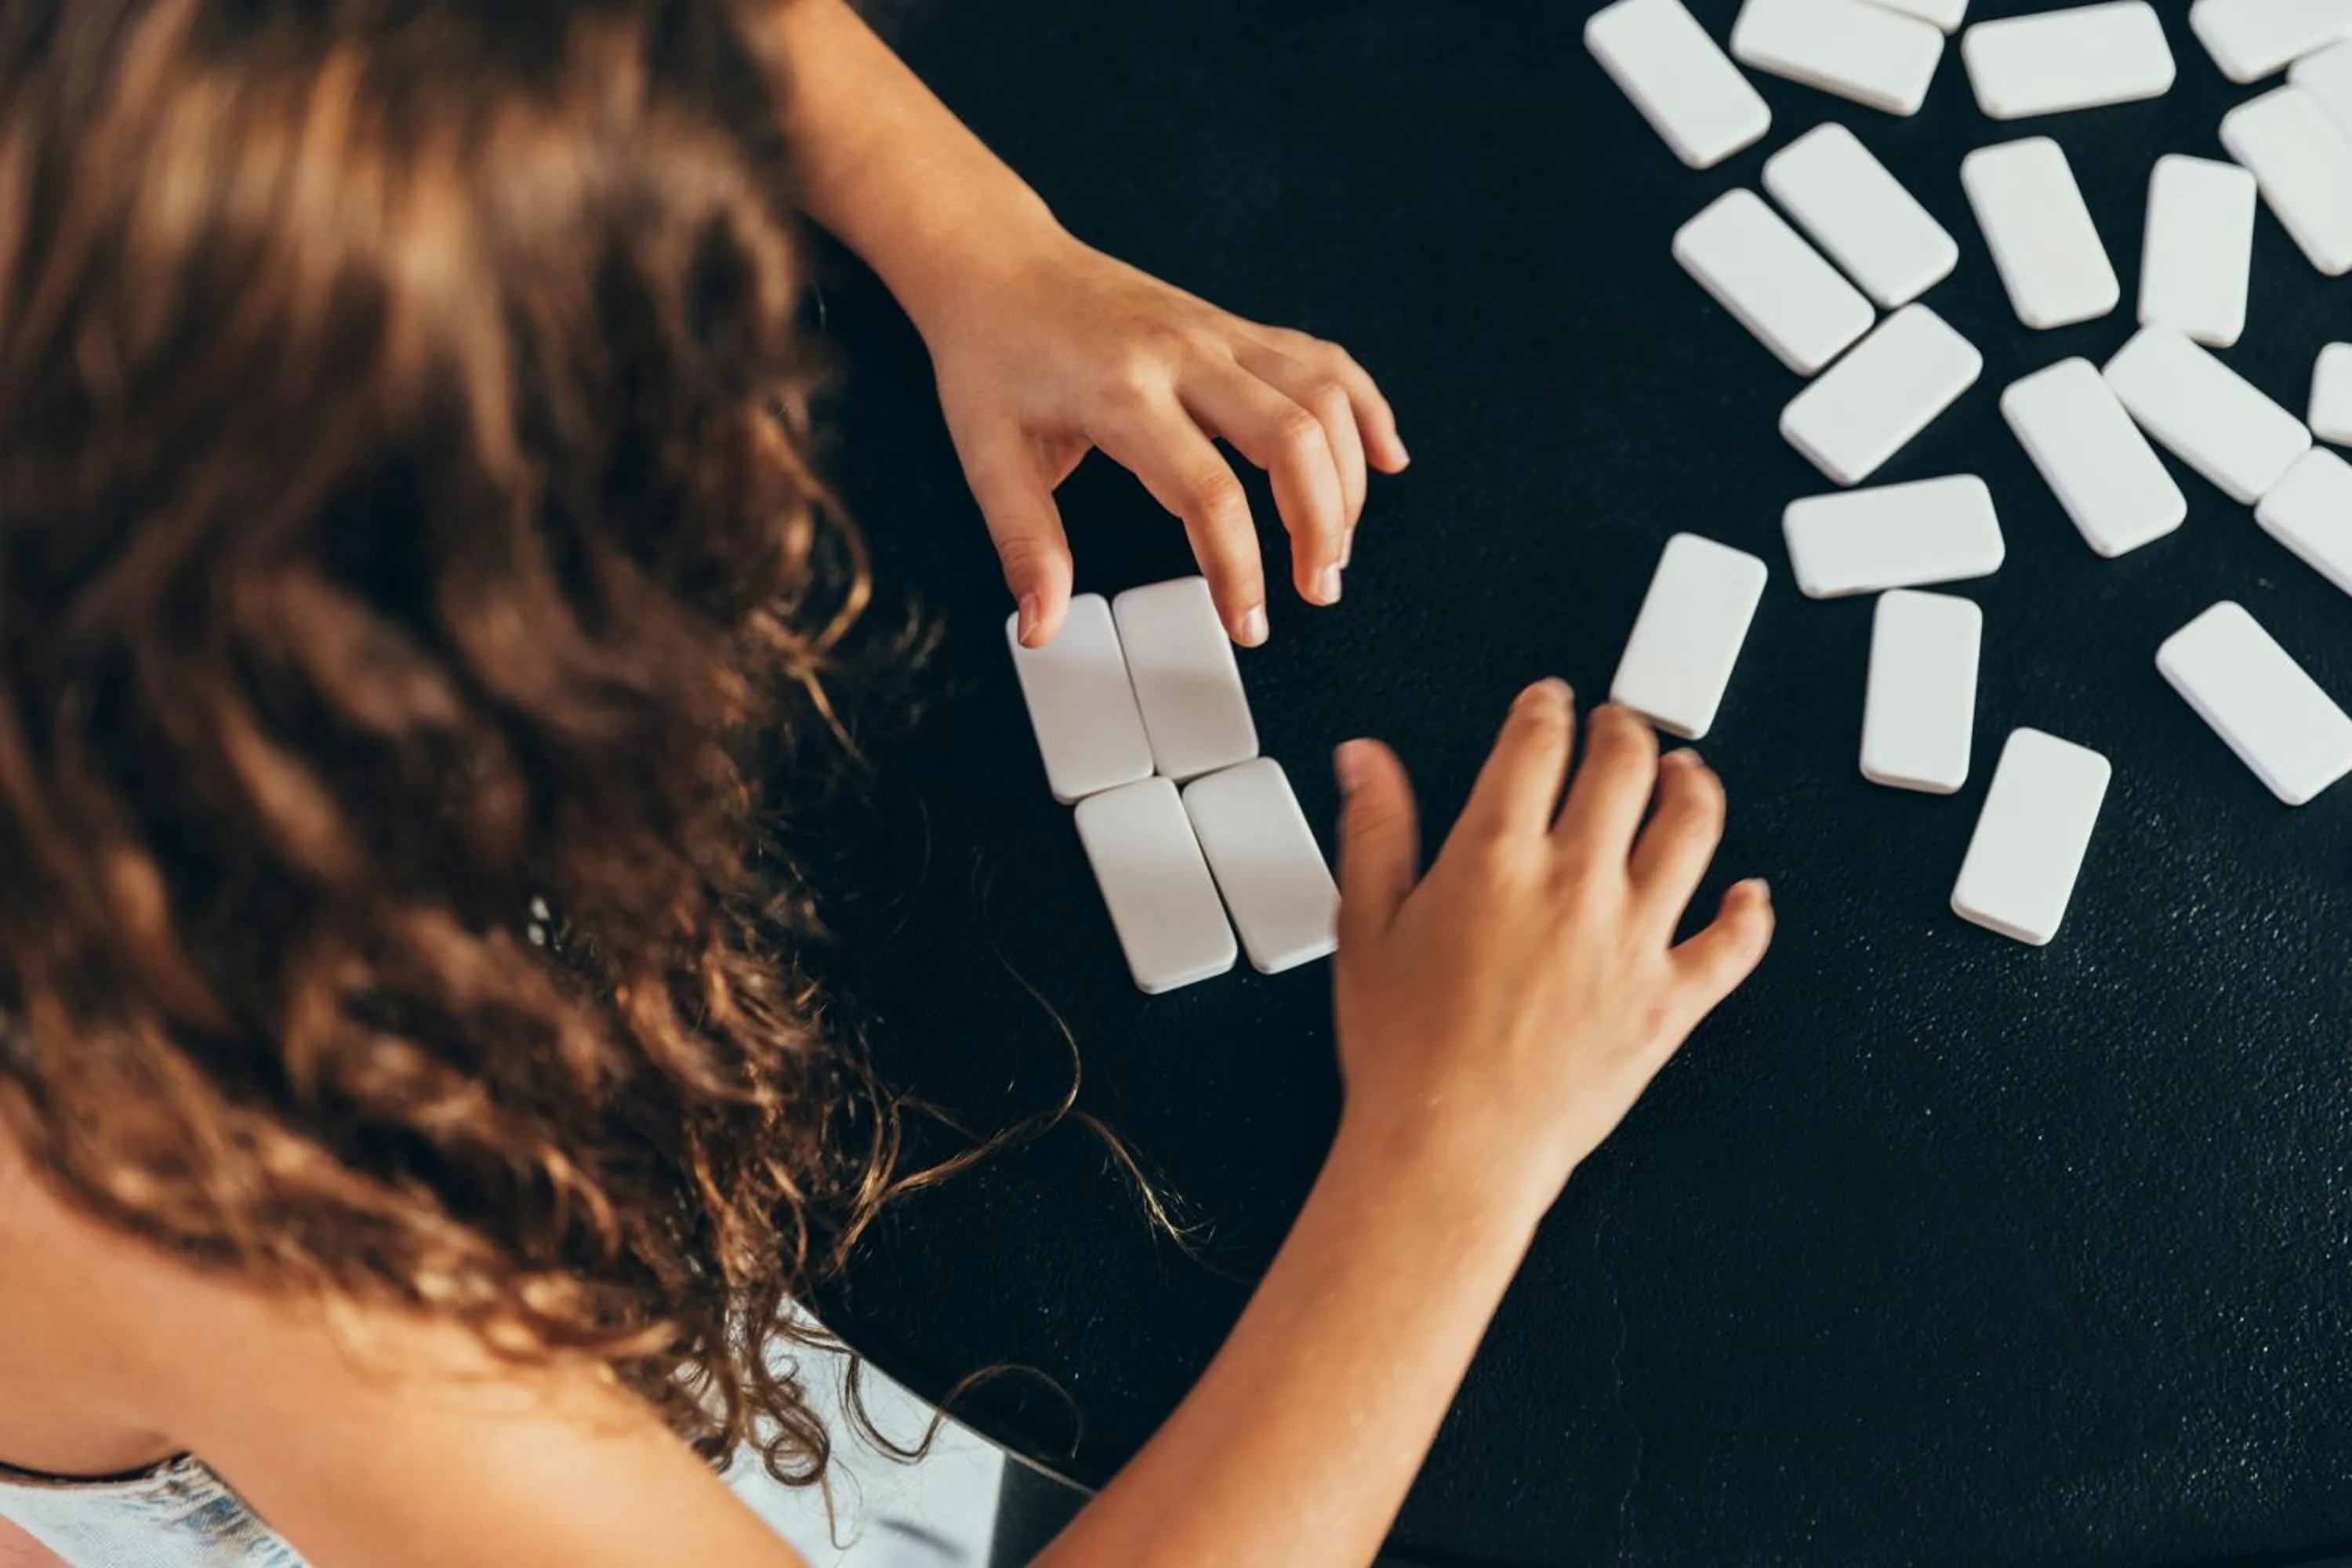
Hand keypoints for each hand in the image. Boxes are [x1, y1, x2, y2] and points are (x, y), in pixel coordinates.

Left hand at [913, 228, 1408, 647]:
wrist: (998, 263)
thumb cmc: (991, 357)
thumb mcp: (987, 456)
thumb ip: (1024, 546)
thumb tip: (1040, 627)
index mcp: (1123, 392)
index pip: (1209, 494)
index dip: (1239, 571)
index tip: (1245, 624)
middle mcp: (1185, 353)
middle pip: (1293, 439)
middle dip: (1321, 527)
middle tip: (1317, 590)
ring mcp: (1218, 332)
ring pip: (1322, 397)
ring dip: (1347, 479)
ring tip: (1336, 547)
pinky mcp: (1235, 326)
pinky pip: (1323, 361)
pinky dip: (1364, 409)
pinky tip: (1385, 458)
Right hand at [1329, 683, 1774, 1207]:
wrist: (1452, 1149)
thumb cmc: (1405, 1055)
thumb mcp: (1365, 927)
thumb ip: (1375, 831)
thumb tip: (1367, 763)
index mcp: (1496, 858)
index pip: (1537, 745)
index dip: (1547, 708)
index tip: (1550, 702)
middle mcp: (1575, 884)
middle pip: (1624, 768)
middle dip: (1623, 730)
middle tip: (1619, 725)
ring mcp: (1633, 939)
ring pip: (1693, 830)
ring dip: (1694, 787)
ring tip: (1686, 774)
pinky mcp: (1671, 1000)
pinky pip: (1734, 944)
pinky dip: (1749, 913)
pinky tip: (1749, 895)